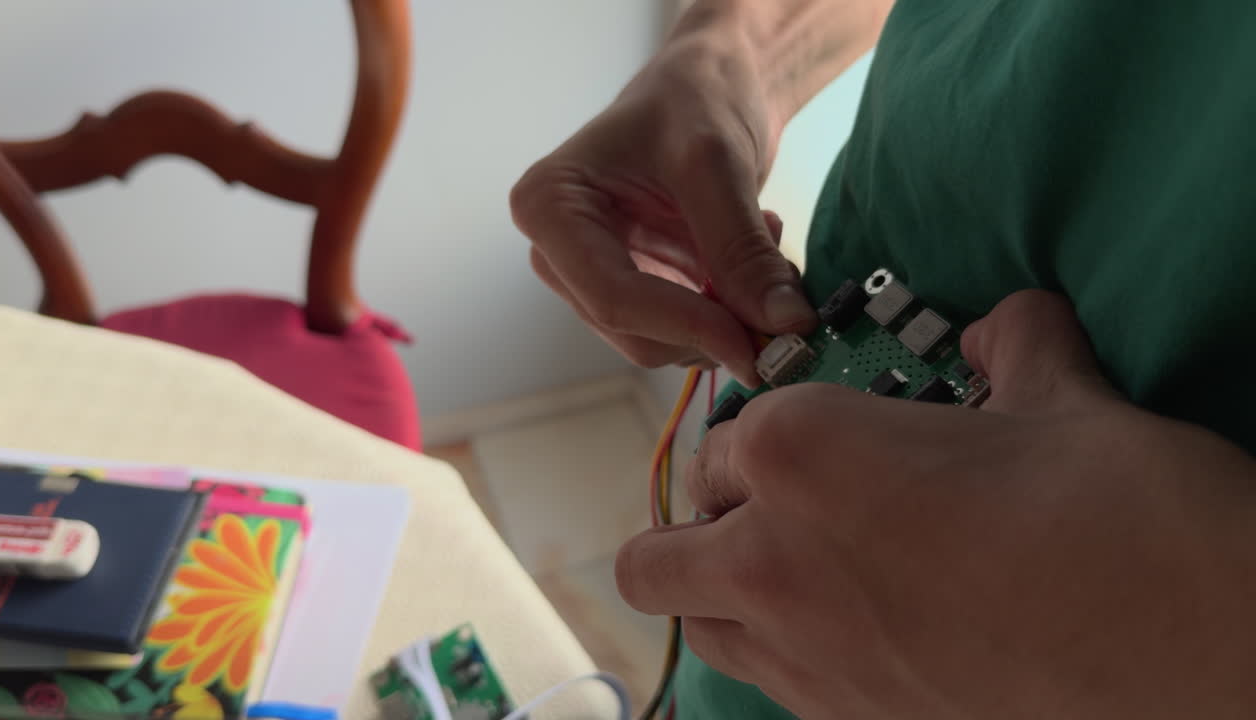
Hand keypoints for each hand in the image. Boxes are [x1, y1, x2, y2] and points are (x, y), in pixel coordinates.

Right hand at [510, 14, 815, 386]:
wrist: (712, 78)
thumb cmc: (696, 95)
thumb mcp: (719, 165)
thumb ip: (743, 250)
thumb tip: (784, 326)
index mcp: (550, 206)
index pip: (612, 296)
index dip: (687, 328)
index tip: (758, 342)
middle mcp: (556, 250)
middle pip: (632, 330)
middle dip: (709, 330)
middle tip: (783, 306)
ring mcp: (590, 273)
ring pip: (658, 343)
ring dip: (724, 319)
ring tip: (764, 251)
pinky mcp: (632, 286)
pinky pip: (679, 330)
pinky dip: (726, 311)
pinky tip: (750, 260)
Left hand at [617, 290, 1255, 718]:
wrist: (1194, 656)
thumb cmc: (1121, 514)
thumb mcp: (1063, 398)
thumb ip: (1013, 347)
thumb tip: (1009, 326)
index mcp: (801, 451)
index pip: (727, 439)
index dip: (766, 433)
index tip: (808, 435)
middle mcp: (772, 557)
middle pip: (662, 552)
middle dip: (700, 522)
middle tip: (772, 507)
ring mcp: (803, 656)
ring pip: (697, 628)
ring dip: (718, 594)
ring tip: (789, 571)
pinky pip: (769, 684)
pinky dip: (781, 652)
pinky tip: (853, 628)